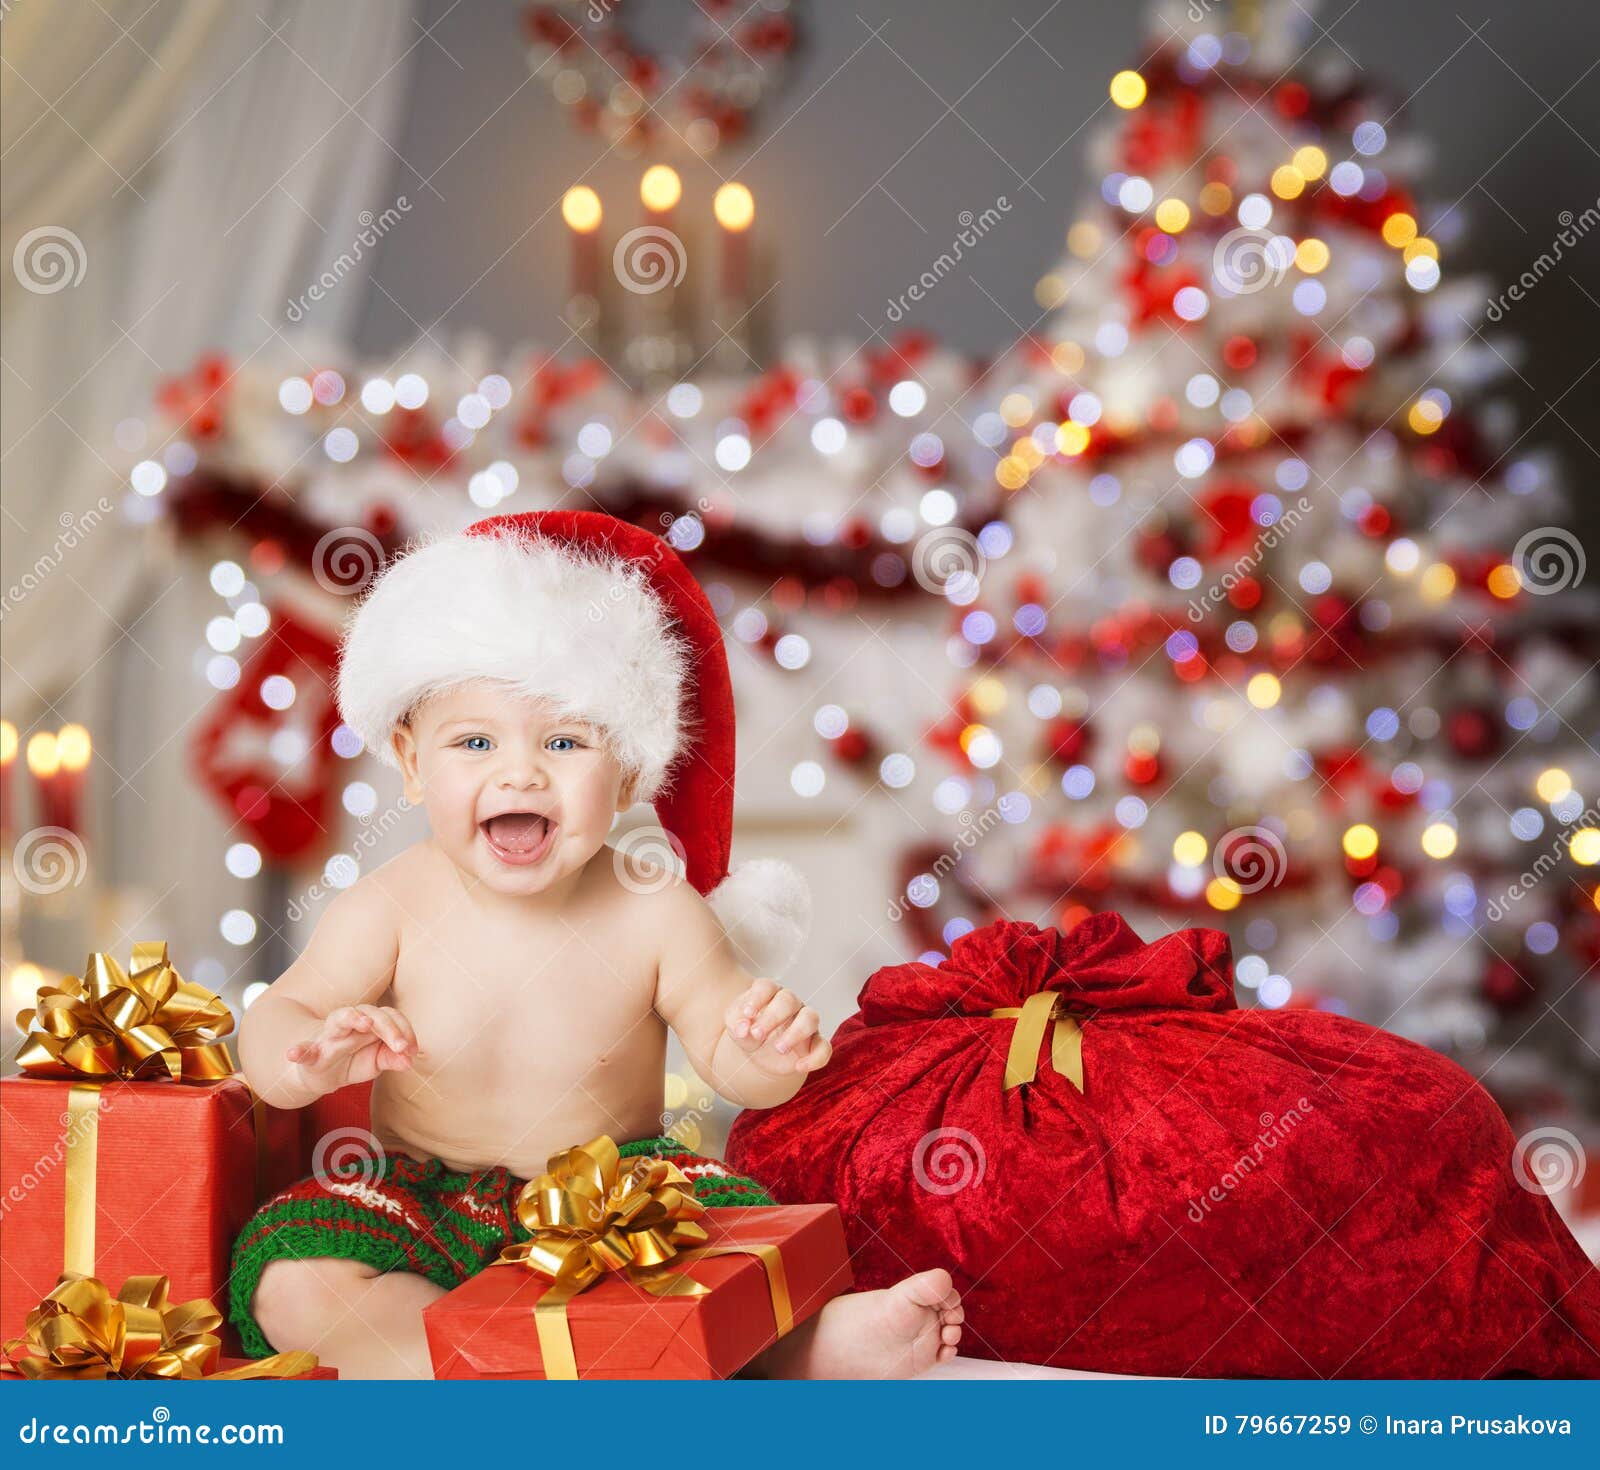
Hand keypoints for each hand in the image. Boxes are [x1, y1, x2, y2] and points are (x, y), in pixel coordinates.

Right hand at [284, 1004, 421, 1094]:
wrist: (321, 1073)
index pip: (389, 1015)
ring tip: (364, 1022)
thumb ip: (393, 1058)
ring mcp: (329, 1037)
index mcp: (368, 1023)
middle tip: (401, 1046)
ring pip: (339, 1019)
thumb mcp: (376, 1061)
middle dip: (388, 1027)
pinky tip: (293, 1053)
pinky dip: (298, 1050)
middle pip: (370, 1013)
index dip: (403, 1029)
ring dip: (352, 1017)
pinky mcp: (311, 1055)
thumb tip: (409, 1060)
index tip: (412, 1049)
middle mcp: (349, 1024)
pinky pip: (304, 1050)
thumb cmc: (353, 1060)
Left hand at [723, 978, 830, 1076]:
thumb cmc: (747, 1031)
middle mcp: (790, 1003)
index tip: (747, 1014)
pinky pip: (824, 1048)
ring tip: (779, 1048)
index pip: (767, 987)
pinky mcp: (814, 1043)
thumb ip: (737, 1024)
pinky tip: (799, 1067)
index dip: (757, 998)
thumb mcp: (735, 1027)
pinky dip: (815, 1058)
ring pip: (810, 1018)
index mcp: (769, 993)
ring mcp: (804, 1022)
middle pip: (788, 1000)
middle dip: (772, 1017)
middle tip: (756, 1034)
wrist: (758, 1053)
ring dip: (795, 1033)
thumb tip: (743, 1028)